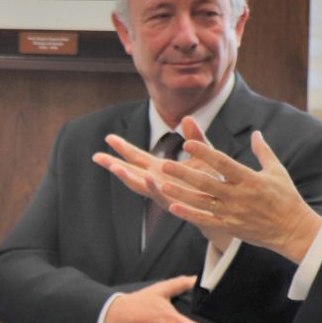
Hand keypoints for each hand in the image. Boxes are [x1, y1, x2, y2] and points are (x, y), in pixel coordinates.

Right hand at [93, 118, 233, 251]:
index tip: (108, 138)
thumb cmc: (212, 179)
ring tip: (115, 167)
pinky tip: (148, 178)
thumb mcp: (204, 152)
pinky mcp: (175, 204)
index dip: (123, 148)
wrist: (224, 203)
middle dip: (114, 164)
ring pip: (141, 186)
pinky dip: (154, 188)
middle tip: (97, 156)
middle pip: (131, 172)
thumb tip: (187, 118)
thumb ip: (195, 137)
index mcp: (160, 168)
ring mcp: (164, 194)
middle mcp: (158, 181)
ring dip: (128, 177)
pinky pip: (162, 196)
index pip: (136, 157)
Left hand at [156, 121, 321, 262]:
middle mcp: (239, 196)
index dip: (204, 153)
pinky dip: (189, 215)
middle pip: (207, 182)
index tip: (187, 143)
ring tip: (162, 185)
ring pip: (202, 202)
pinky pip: (206, 220)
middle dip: (184, 173)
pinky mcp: (231, 227)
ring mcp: (233, 213)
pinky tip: (173, 207)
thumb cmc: (286, 198)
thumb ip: (263, 151)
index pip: (223, 163)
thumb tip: (256, 133)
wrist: (293, 230)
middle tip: (165, 164)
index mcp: (250, 179)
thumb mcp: (277, 171)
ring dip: (181, 194)